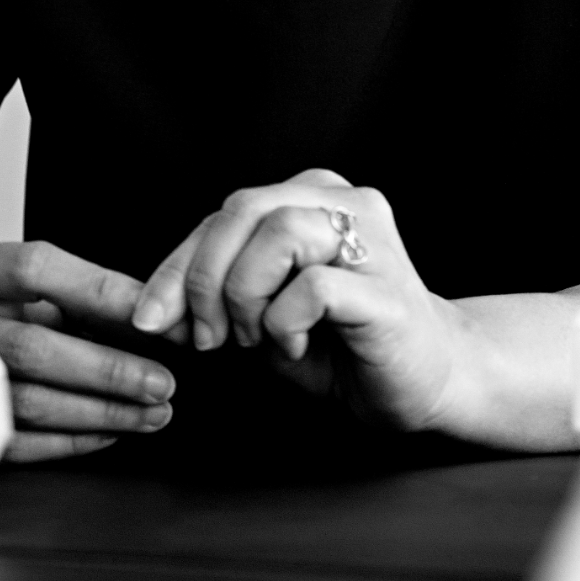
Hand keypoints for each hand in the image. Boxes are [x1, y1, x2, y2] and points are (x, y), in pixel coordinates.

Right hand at [0, 240, 179, 460]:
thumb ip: (78, 291)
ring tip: (150, 412)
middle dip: (109, 370)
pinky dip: (70, 440)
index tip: (153, 314)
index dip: (100, 292)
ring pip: (29, 403)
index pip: (36, 269)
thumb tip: (149, 315)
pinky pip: (17, 443)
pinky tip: (108, 431)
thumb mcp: (21, 278)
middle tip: (161, 381)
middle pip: (34, 347)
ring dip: (101, 412)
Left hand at [131, 170, 469, 435]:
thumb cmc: (343, 348)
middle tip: (207, 337)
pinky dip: (285, 322)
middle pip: (247, 207)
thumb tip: (152, 311)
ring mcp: (372, 239)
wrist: (428, 383)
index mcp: (314, 197)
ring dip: (246, 295)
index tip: (151, 318)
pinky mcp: (386, 289)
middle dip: (205, 277)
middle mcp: (345, 202)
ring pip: (280, 230)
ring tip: (258, 338)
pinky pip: (313, 286)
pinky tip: (295, 346)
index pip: (228, 212)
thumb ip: (216, 301)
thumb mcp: (263, 319)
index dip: (179, 264)